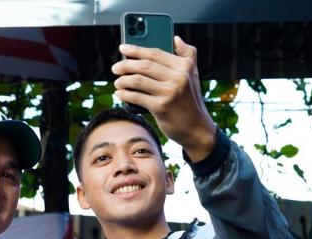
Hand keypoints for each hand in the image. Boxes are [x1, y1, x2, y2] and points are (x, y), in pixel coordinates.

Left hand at [112, 36, 216, 161]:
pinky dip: (125, 94)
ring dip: (123, 80)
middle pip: (145, 66)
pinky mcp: (161, 107)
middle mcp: (178, 77)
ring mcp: (169, 93)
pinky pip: (137, 97)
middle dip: (126, 65)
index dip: (136, 49)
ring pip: (138, 81)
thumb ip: (187, 55)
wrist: (196, 127)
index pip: (155, 54)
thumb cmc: (190, 100)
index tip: (122, 48)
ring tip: (117, 82)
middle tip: (115, 67)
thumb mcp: (193, 75)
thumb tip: (176, 38)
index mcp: (184, 66)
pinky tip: (119, 93)